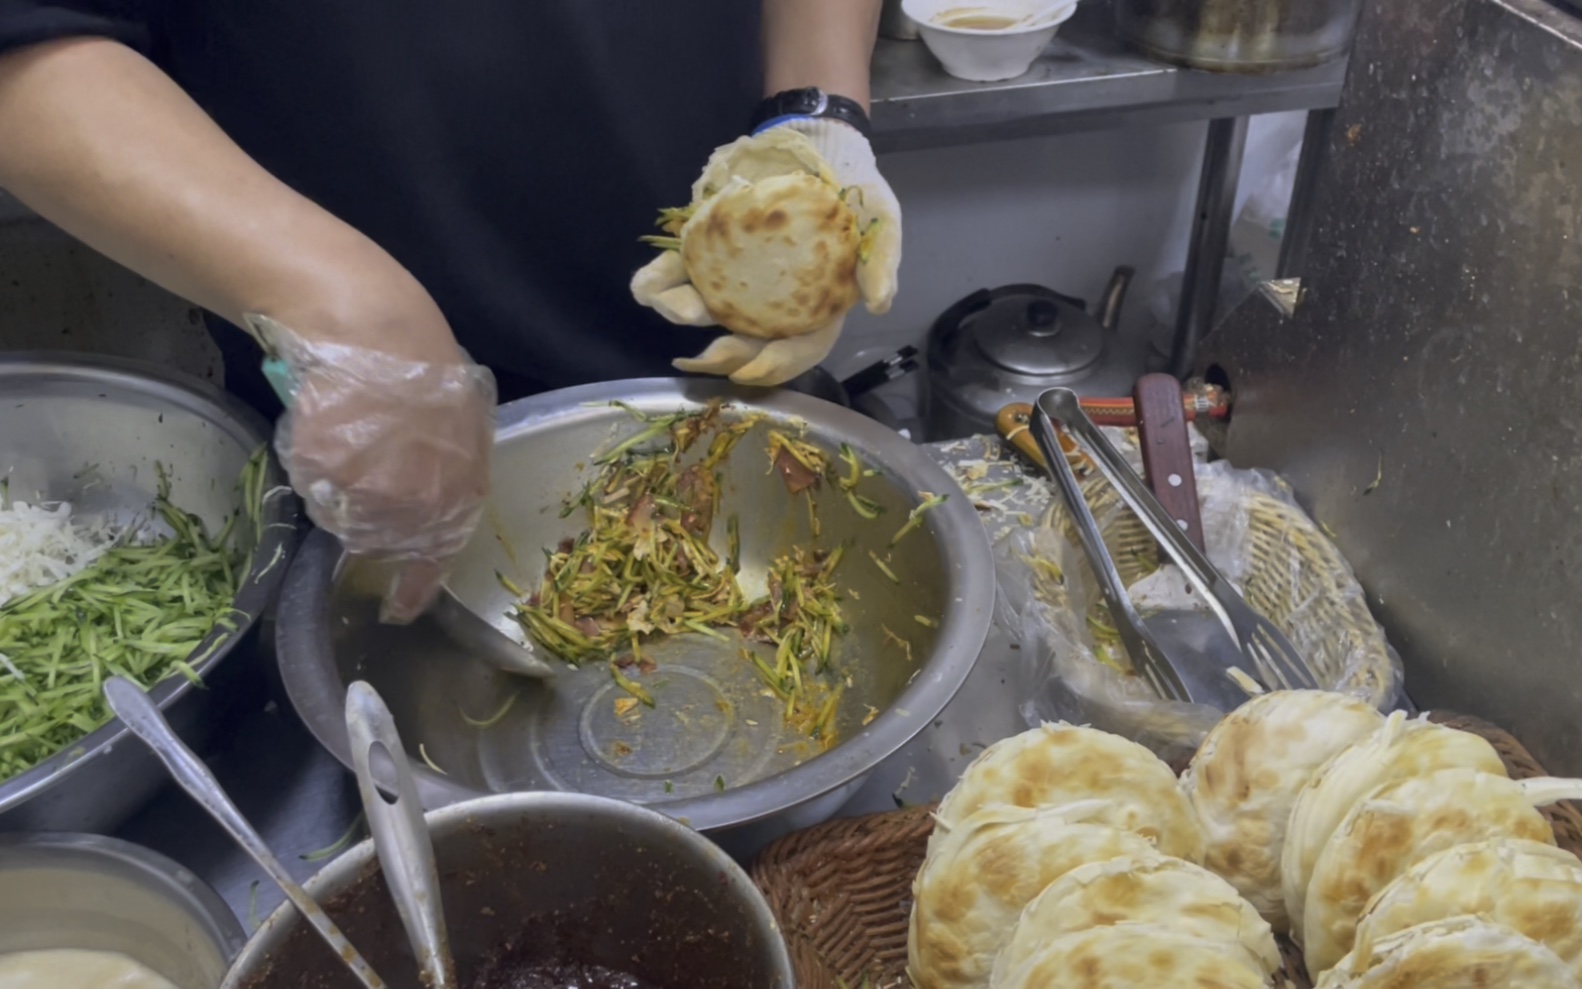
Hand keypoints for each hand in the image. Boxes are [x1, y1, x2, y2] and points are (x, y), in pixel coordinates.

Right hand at [249, 315, 496, 624]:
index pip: (437, 559)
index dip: (415, 588)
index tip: (398, 611)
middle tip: (363, 466)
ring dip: (339, 489)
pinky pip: (312, 486)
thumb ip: (453, 471)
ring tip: (349, 435)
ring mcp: (368, 494)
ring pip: (339, 515)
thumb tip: (437, 496)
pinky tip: (327, 423)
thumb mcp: (465, 424)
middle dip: (369, 514)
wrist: (376, 331)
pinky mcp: (324, 475)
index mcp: (460, 493)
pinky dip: (314, 461)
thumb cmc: (426, 366)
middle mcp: (417, 506)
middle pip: (378, 538)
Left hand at [631, 119, 901, 385]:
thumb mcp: (881, 217)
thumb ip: (882, 259)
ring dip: (682, 311)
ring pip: (707, 307)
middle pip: (747, 340)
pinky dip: (661, 279)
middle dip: (721, 353)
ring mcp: (738, 274)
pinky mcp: (710, 246)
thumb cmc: (855, 187)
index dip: (776, 365)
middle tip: (700, 354)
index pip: (797, 348)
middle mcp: (772, 299)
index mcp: (814, 305)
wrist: (819, 138)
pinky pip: (682, 269)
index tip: (750, 370)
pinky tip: (645, 284)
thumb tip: (878, 305)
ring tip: (665, 304)